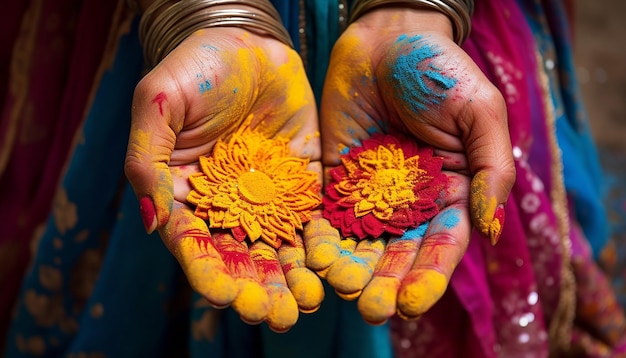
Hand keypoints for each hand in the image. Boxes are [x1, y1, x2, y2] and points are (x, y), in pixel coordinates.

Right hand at [124, 28, 323, 331]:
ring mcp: (268, 197)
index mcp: (185, 196)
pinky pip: (314, 219)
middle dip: (256, 288)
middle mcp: (227, 206)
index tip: (225, 295)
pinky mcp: (303, 183)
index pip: (195, 243)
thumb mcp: (158, 104)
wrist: (246, 44)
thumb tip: (154, 222)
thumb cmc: (194, 69)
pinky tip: (332, 267)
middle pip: (241, 257)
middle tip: (273, 315)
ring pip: (279, 248)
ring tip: (305, 302)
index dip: (209, 271)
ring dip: (291, 278)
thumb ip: (148, 160)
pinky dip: (322, 245)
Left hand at [306, 8, 514, 323]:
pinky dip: (321, 238)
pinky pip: (327, 216)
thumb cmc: (439, 69)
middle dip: (386, 282)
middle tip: (372, 308)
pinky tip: (312, 256)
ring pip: (361, 243)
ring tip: (339, 286)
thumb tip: (489, 230)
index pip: (442, 245)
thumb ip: (491, 170)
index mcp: (452, 192)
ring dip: (351, 269)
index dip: (429, 275)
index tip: (411, 301)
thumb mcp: (480, 112)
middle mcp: (410, 203)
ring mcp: (370, 194)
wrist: (384, 38)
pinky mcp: (335, 180)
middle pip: (398, 253)